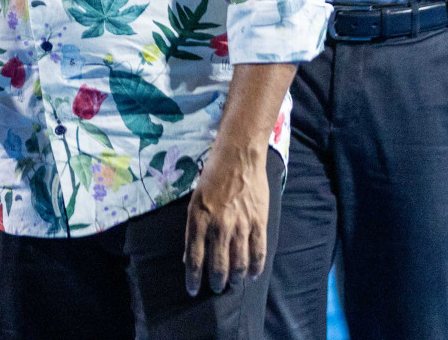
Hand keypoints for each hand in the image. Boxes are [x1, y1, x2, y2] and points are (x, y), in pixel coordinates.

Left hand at [184, 145, 269, 296]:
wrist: (238, 158)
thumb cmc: (212, 178)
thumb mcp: (194, 202)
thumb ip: (193, 230)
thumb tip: (189, 257)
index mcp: (198, 220)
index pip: (194, 258)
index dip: (193, 278)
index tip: (192, 290)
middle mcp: (219, 226)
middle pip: (218, 265)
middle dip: (216, 282)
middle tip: (216, 288)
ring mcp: (240, 225)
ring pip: (239, 263)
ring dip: (236, 278)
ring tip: (234, 283)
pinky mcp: (259, 222)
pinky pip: (259, 252)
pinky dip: (256, 268)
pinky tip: (253, 275)